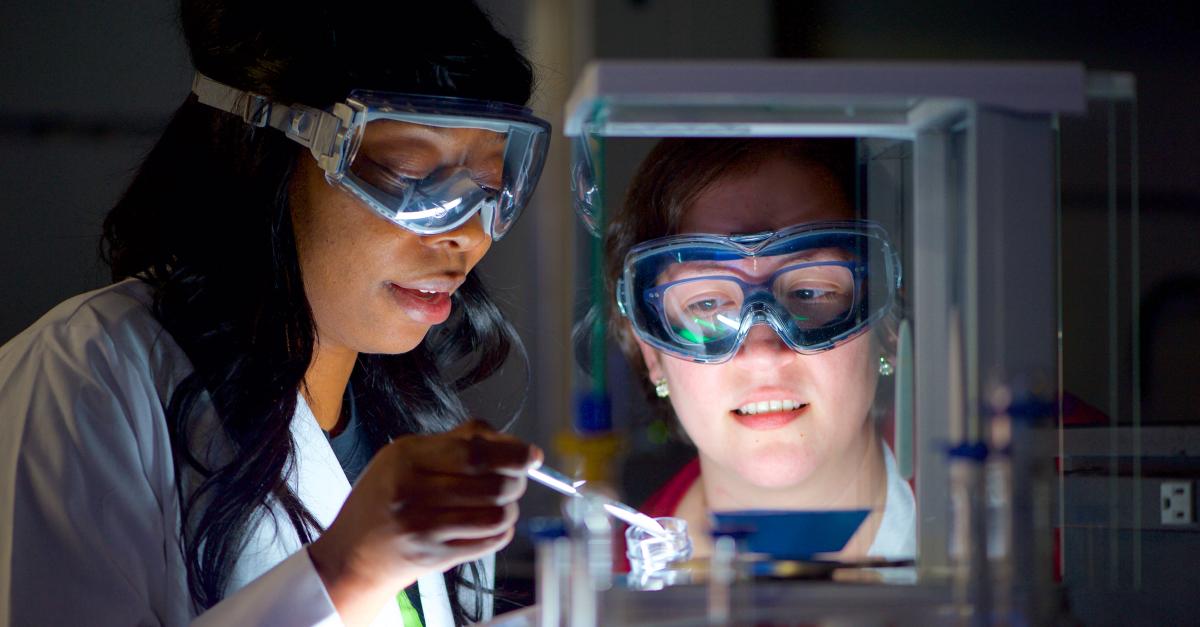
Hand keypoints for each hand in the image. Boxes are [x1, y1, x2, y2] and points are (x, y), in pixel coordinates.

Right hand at [308, 420, 540, 625]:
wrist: (353, 551)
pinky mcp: (436, 557)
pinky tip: (491, 522)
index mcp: (407, 459)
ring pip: (498, 515)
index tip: (531, 454)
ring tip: (502, 502)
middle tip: (517, 477)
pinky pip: (490, 542)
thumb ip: (456, 440)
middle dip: (517, 480)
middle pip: (494, 485)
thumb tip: (510, 440)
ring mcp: (425, 529)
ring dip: (511, 507)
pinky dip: (502, 530)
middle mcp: (414, 493)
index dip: (513, 453)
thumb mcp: (405, 454)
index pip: (476, 454)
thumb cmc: (384, 495)